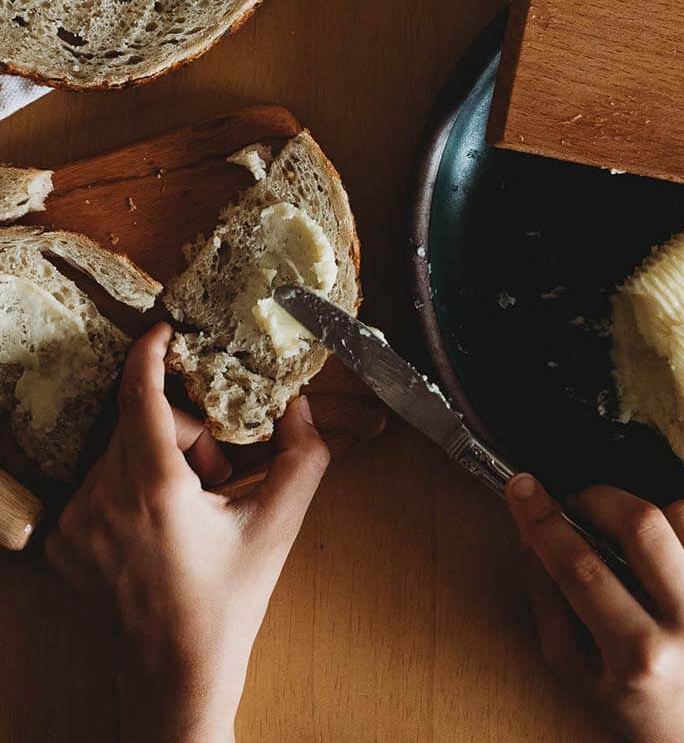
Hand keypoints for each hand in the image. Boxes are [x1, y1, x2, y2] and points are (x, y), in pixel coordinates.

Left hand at [46, 322, 331, 742]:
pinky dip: (131, 487)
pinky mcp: (62, 542)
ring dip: (158, 460)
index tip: (163, 331)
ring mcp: (76, 524)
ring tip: (190, 505)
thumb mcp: (279, 525)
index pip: (138, 398)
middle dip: (183, 431)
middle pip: (140, 423)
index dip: (149, 355)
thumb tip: (300, 405)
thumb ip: (303, 454)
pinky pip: (99, 483)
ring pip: (119, 451)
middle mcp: (103, 501)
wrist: (176, 670)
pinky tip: (159, 525)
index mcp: (154, 491)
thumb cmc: (229, 598)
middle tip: (215, 473)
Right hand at [505, 476, 683, 742]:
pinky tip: (674, 555)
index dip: (545, 521)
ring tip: (633, 539)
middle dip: (597, 498)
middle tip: (580, 503)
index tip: (523, 489)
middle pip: (640, 524)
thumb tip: (531, 537)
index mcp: (640, 658)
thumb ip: (548, 605)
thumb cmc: (644, 703)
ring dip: (645, 513)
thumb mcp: (578, 673)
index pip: (581, 568)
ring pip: (681, 512)